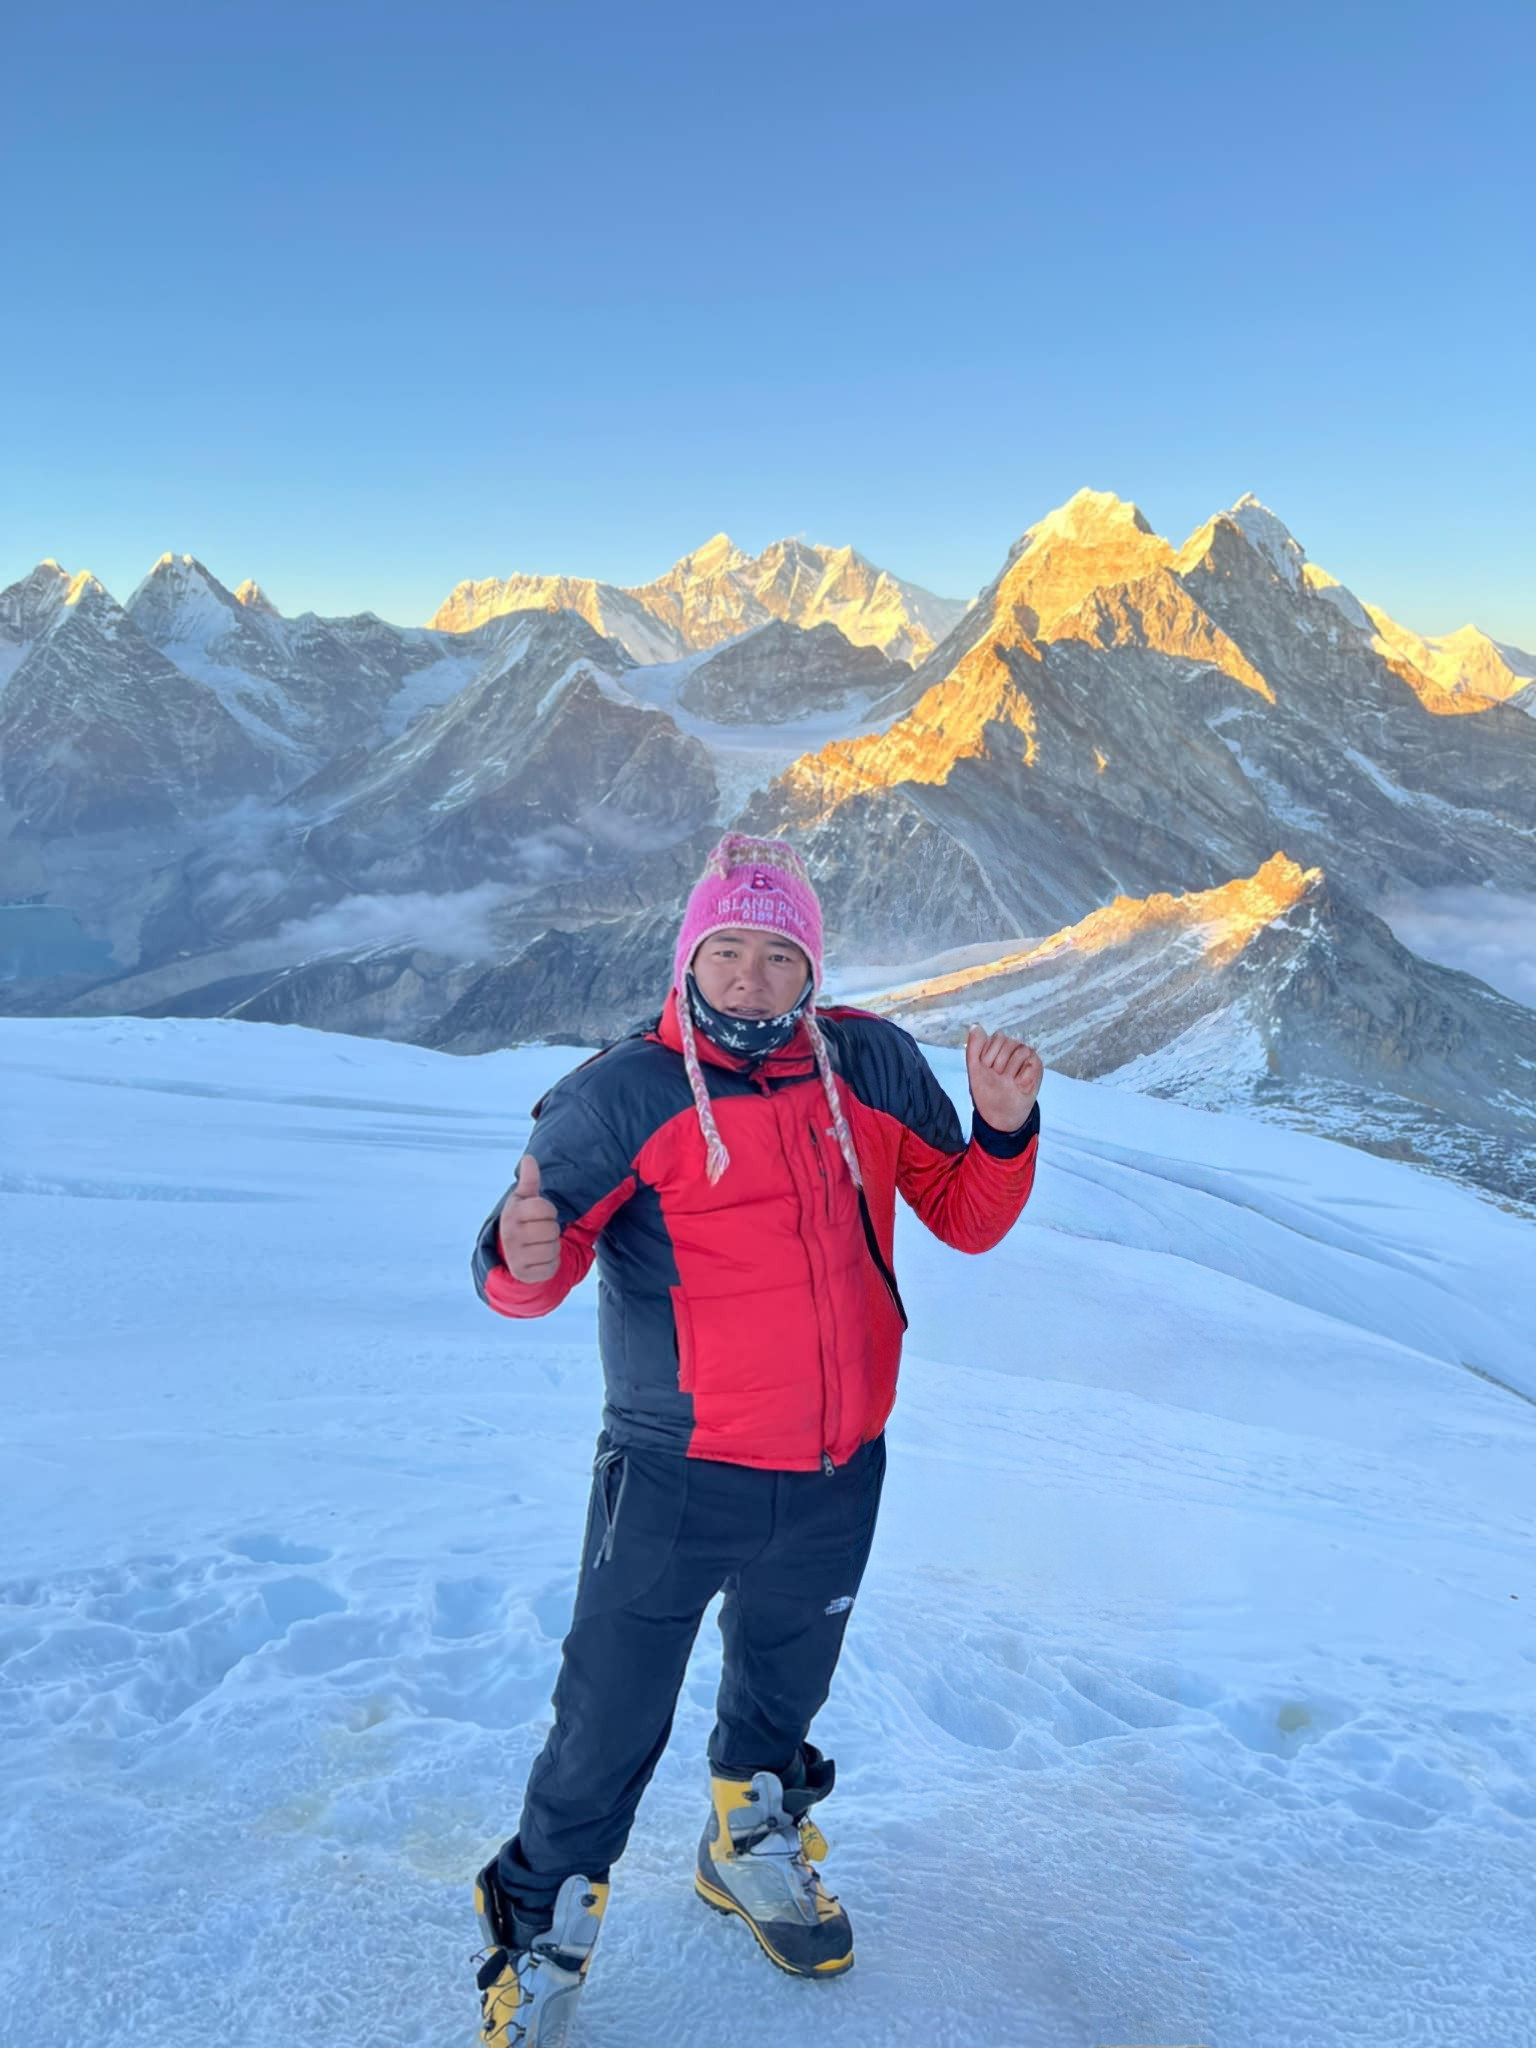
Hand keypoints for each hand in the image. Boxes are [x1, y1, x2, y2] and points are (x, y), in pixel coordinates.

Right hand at [499, 1154, 562, 1283]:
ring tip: (539, 1245)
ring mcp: (515, 1255)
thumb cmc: (522, 1220)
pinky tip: (539, 1259)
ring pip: (553, 1249)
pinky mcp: (523, 1274)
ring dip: (552, 1247)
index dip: (548, 1211)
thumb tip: (529, 1158)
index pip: (545, 1208)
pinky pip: (551, 1267)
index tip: (539, 1214)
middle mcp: (510, 1235)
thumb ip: (529, 1180)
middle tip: (540, 1232)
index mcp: (512, 1214)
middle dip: (551, 1231)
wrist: (508, 1252)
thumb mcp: (524, 1199)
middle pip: (551, 1230)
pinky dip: (550, 1264)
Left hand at [965, 1024, 1042, 1132]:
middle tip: (999, 1077)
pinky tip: (1018, 1085)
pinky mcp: (1037, 1068)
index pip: (996, 1038)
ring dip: (1010, 1072)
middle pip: (1007, 1043)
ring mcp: (1027, 1057)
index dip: (989, 1057)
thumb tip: (976, 1026)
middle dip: (998, 1065)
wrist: (999, 1114)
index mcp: (998, 1046)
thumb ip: (974, 1047)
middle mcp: (1013, 1048)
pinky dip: (1021, 1080)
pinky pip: (1029, 1066)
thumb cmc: (988, 1091)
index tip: (987, 1069)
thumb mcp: (975, 1069)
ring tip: (1008, 1081)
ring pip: (1020, 1053)